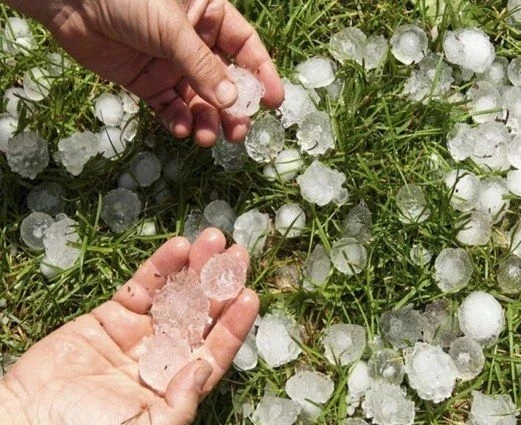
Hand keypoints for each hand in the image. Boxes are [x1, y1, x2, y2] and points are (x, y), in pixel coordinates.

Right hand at [0, 228, 258, 424]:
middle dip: (220, 285)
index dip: (234, 324)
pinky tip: (178, 247)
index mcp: (176, 384)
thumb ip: (179, 402)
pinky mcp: (111, 316)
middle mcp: (163, 356)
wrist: (27, 420)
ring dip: (195, 268)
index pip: (215, 350)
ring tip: (214, 240)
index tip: (250, 295)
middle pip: (200, 315)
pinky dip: (160, 267)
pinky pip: (142, 287)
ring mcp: (138, 334)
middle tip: (238, 256)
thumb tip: (204, 369)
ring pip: (175, 295)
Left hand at [18, 0, 283, 145]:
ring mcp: (171, 65)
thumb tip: (231, 102)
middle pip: (224, 81)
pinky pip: (170, 107)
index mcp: (208, 16)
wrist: (70, 1)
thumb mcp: (172, 28)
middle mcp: (194, 43)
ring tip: (208, 137)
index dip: (261, 74)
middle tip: (238, 132)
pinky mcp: (147, 83)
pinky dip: (178, 120)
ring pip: (198, 99)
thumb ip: (202, 66)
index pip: (245, 48)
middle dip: (232, 108)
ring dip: (206, 120)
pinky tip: (182, 130)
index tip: (273, 102)